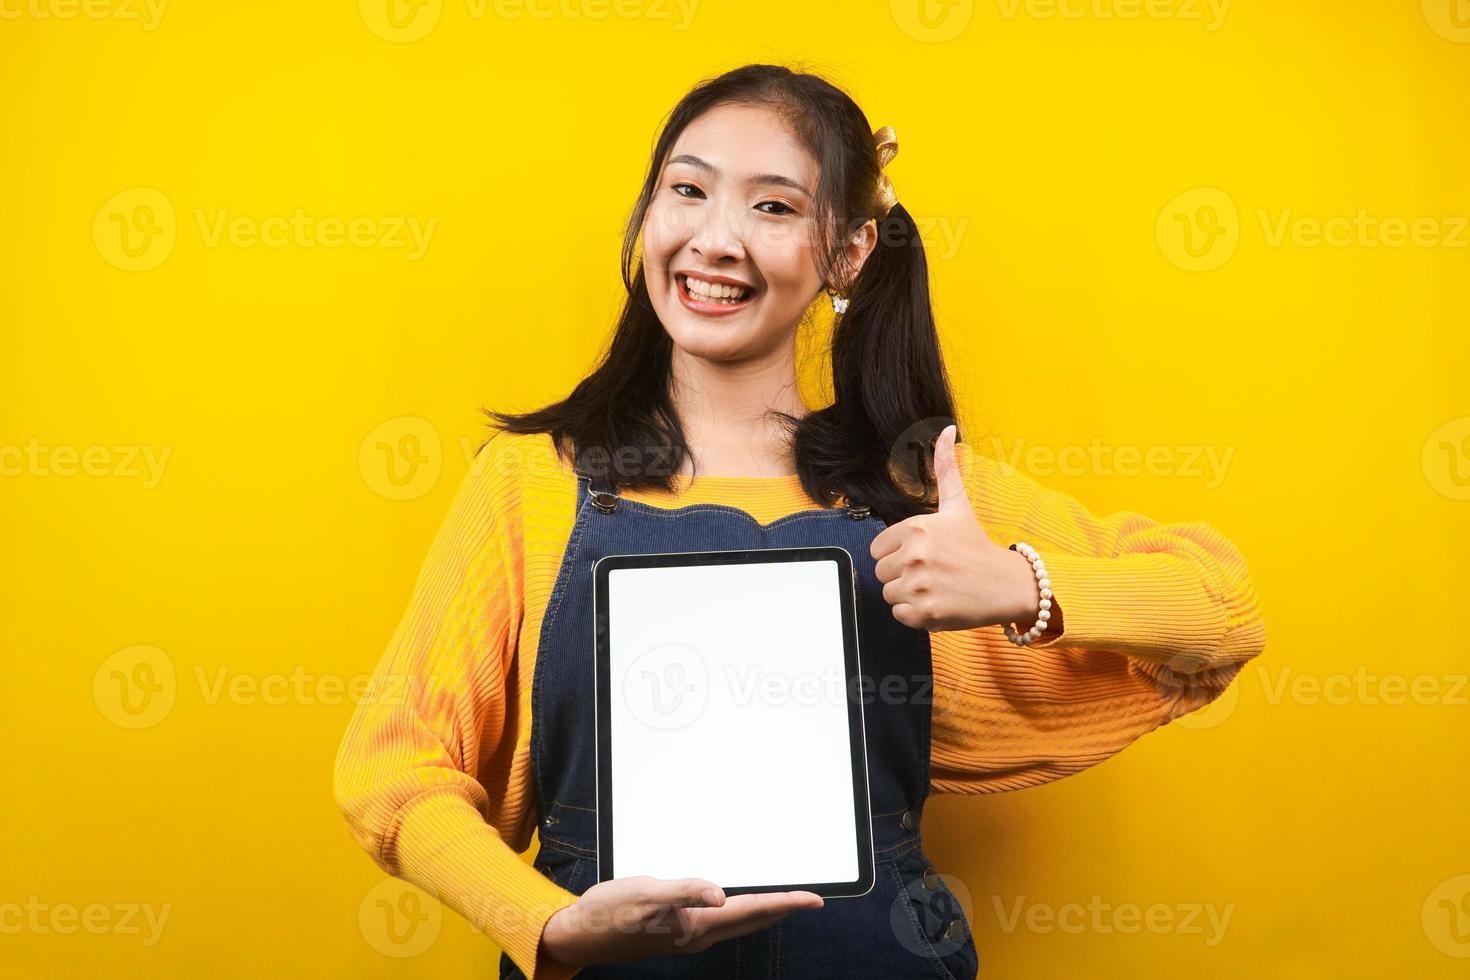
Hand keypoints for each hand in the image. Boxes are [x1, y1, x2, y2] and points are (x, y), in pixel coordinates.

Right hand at [540, 876, 822, 967]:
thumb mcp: (645, 894)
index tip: (814, 899)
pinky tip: (736, 904)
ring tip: (786, 902)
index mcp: (697, 925)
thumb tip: (721, 895)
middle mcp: (698, 934)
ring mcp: (688, 935)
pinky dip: (741, 911)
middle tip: (812, 900)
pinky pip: (722, 921)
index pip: (752, 911)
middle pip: (752, 920)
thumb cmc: (609, 914)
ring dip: (765, 912)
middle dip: (784, 909)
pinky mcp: (677, 930)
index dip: (786, 903)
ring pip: (739, 923)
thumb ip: (684, 891)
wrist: (580, 935)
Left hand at [870, 424, 1039, 631]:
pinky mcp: (925, 613)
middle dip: (901, 575)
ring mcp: (920, 586)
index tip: (921, 554)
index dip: (897, 553)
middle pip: (881, 573)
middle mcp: (915, 556)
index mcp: (916, 529)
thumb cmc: (977, 545)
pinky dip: (914, 614)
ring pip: (889, 595)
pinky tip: (937, 602)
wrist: (1008, 585)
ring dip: (908, 595)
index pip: (877, 548)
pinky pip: (899, 615)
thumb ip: (945, 468)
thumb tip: (946, 429)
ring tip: (935, 586)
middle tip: (931, 572)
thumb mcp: (958, 504)